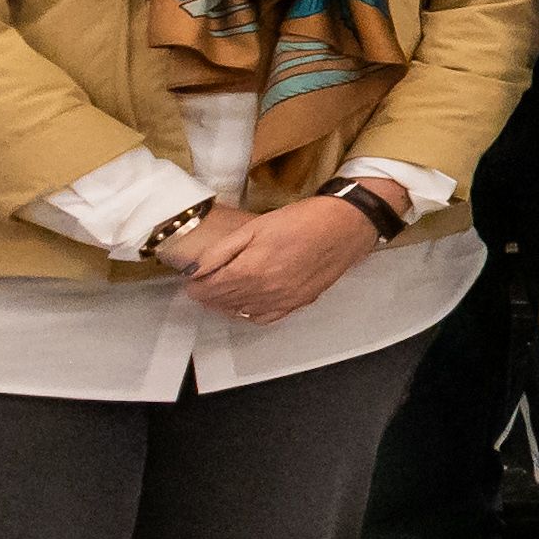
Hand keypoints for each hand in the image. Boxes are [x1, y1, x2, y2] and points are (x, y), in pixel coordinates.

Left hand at [178, 194, 379, 321]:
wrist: (346, 225)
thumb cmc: (301, 220)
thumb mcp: (255, 226)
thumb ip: (222, 250)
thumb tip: (196, 269)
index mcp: (249, 271)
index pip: (207, 290)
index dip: (194, 286)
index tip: (192, 279)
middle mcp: (263, 292)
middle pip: (221, 302)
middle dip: (208, 294)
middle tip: (204, 282)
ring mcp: (282, 301)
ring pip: (240, 312)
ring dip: (225, 304)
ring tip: (223, 290)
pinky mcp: (298, 303)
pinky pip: (263, 318)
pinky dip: (249, 313)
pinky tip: (247, 301)